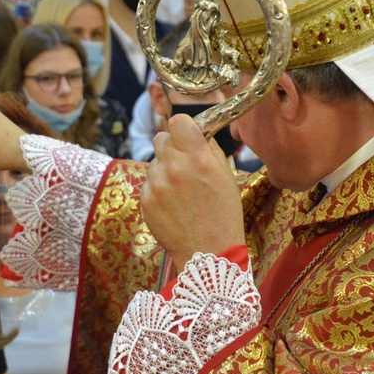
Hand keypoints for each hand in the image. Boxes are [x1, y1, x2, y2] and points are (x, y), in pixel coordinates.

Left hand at [141, 114, 244, 270]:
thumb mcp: (227, 177)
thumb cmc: (223, 214)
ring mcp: (157, 184)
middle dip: (171, 147)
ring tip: (180, 190)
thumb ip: (209, 150)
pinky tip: (172, 204)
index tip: (187, 136)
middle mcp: (175, 167)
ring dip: (164, 169)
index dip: (183, 128)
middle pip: (161, 138)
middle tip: (182, 163)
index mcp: (199, 159)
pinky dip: (158, 188)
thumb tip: (198, 132)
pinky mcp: (146, 199)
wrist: (208, 251)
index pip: (178, 121)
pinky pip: (149, 182)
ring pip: (154, 161)